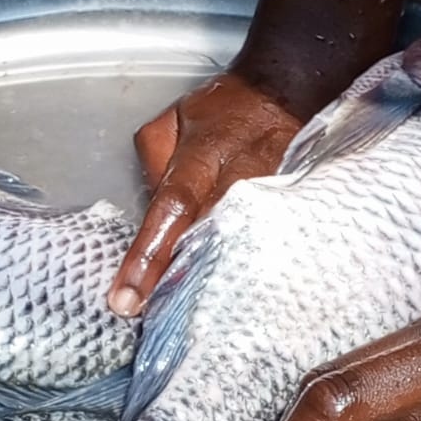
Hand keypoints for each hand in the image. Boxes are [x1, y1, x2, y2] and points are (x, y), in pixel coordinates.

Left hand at [107, 73, 301, 317]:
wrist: (290, 94)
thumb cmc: (224, 111)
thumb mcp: (174, 119)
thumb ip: (153, 160)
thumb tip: (149, 208)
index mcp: (206, 155)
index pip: (173, 208)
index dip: (149, 255)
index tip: (126, 300)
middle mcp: (243, 180)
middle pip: (210, 241)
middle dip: (180, 284)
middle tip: (153, 324)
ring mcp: (274, 199)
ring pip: (241, 253)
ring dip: (214, 288)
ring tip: (188, 325)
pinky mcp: (295, 213)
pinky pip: (266, 251)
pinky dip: (246, 276)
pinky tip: (231, 303)